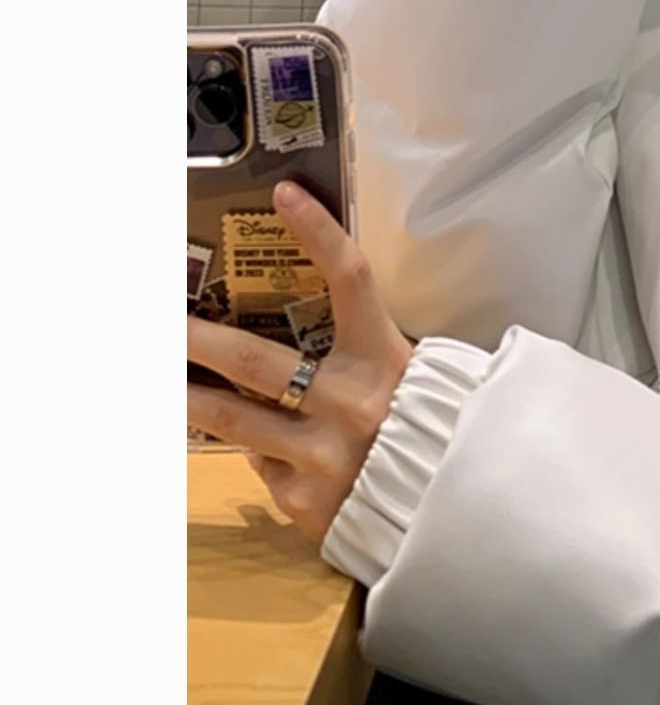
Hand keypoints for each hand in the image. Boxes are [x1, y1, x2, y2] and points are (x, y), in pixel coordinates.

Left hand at [186, 181, 413, 544]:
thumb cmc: (434, 430)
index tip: (283, 194)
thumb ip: (364, 361)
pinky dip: (263, 455)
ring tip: (163, 381)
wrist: (454, 510)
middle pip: (253, 360)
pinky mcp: (305, 503)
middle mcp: (350, 403)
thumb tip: (299, 352)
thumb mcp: (414, 377)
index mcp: (385, 359)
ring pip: (233, 419)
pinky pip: (265, 468)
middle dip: (195, 338)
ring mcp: (322, 455)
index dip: (319, 232)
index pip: (351, 279)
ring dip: (188, 397)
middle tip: (160, 321)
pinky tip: (273, 452)